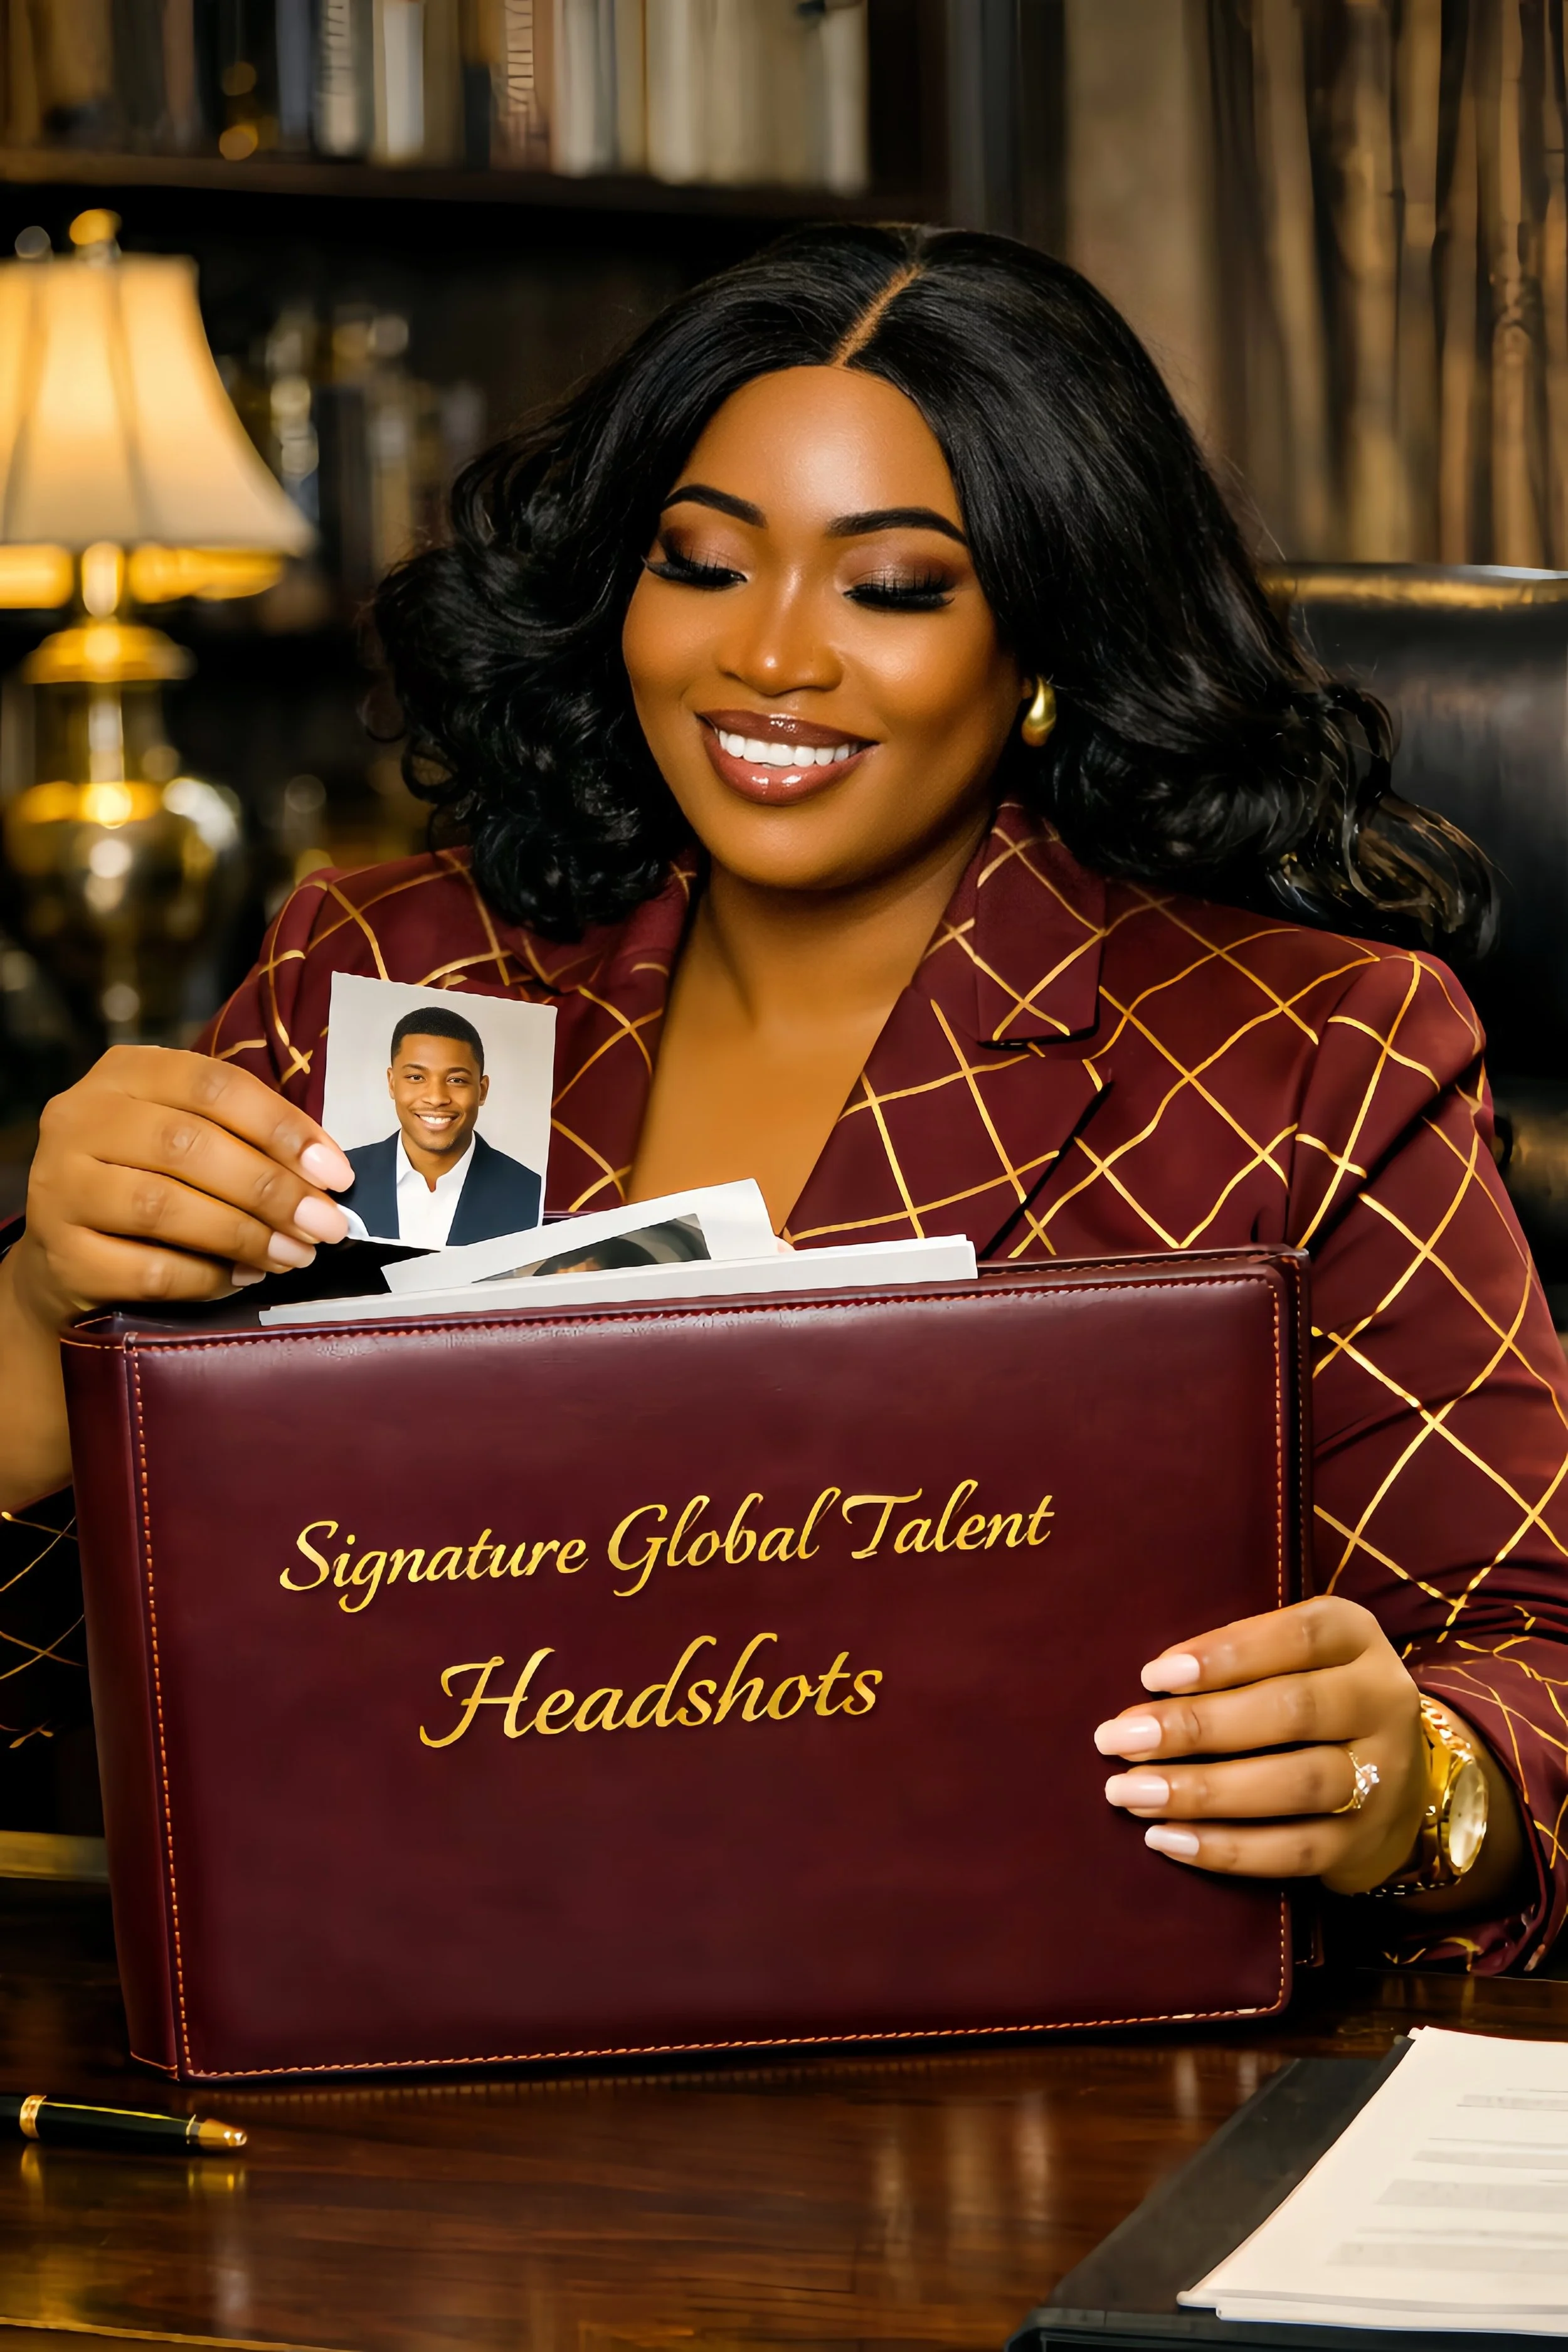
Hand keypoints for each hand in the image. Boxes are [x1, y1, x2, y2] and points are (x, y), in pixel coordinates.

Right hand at [12, 1046, 353, 1329]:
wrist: (65, 1253)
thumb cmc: (148, 1180)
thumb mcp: (186, 1136)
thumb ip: (243, 1139)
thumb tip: (327, 1176)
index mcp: (123, 1074)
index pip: (212, 1084)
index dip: (282, 1128)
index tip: (337, 1174)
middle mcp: (79, 1119)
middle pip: (188, 1145)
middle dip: (271, 1189)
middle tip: (326, 1224)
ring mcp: (59, 1185)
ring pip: (163, 1206)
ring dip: (244, 1234)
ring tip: (295, 1254)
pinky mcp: (60, 1253)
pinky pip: (147, 1269)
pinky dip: (206, 1277)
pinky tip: (243, 1278)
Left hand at [1094, 1596, 1426, 1894]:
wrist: (1395, 1784)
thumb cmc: (1310, 1699)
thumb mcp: (1292, 1658)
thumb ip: (1236, 1661)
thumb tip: (1150, 1690)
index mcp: (1356, 1639)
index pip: (1298, 1635)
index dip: (1225, 1654)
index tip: (1152, 1676)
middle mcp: (1381, 1702)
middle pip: (1291, 1711)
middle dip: (1196, 1727)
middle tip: (1118, 1739)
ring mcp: (1381, 1777)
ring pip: (1293, 1785)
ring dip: (1201, 1791)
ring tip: (1129, 1792)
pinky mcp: (1364, 1843)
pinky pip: (1293, 1851)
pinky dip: (1224, 1848)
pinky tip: (1165, 1838)